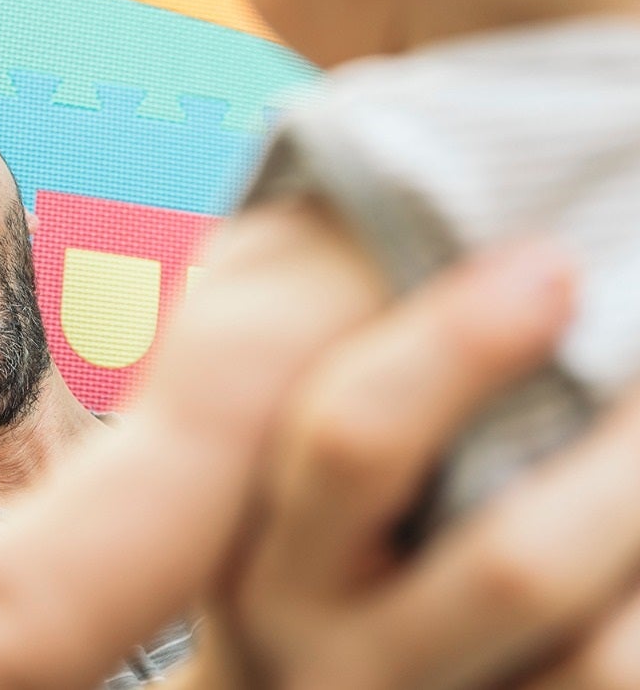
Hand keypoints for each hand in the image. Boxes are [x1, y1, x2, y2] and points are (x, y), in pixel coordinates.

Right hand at [196, 241, 639, 688]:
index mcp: (261, 560)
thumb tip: (410, 214)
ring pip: (605, 661)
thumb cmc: (287, 555)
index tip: (548, 263)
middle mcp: (335, 660)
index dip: (459, 349)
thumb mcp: (256, 477)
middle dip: (623, 454)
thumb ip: (308, 363)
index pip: (351, 442)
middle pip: (509, 566)